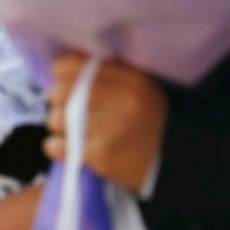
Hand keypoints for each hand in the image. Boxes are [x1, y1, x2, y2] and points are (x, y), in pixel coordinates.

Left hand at [44, 54, 166, 191]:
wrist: (174, 164)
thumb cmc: (147, 121)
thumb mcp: (137, 87)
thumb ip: (106, 73)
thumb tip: (59, 69)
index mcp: (128, 77)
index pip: (69, 65)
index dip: (61, 76)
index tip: (66, 87)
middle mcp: (121, 99)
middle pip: (58, 92)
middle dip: (59, 104)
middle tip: (70, 113)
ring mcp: (111, 127)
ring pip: (55, 120)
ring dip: (60, 128)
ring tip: (76, 133)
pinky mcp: (101, 155)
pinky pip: (56, 146)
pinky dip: (57, 148)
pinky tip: (71, 148)